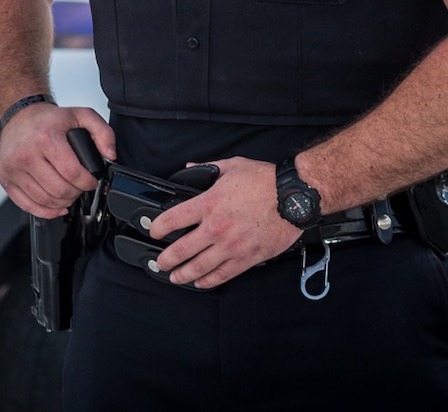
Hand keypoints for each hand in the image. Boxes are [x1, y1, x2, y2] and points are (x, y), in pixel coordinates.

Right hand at [0, 104, 114, 218]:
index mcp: (45, 138)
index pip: (72, 173)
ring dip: (62, 202)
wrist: (17, 117)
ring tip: (68, 192)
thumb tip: (110, 155)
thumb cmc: (47, 120)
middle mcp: (26, 154)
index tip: (91, 180)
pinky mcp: (6, 180)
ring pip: (45, 201)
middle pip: (59, 190)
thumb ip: (103, 132)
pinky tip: (55, 204)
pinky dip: (45, 211)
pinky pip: (28, 206)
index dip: (88, 182)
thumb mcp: (80, 116)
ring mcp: (13, 169)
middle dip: (76, 193)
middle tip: (79, 186)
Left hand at [148, 156, 300, 288]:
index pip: (172, 219)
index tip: (153, 231)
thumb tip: (191, 167)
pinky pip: (223, 274)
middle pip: (181, 249)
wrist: (294, 197)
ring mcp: (231, 246)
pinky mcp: (247, 258)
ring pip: (199, 267)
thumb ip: (207, 169)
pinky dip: (209, 281)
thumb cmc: (266, 180)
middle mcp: (216, 228)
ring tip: (174, 276)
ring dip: (183, 274)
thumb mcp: (232, 166)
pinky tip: (200, 282)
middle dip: (165, 259)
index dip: (157, 227)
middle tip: (159, 263)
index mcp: (208, 204)